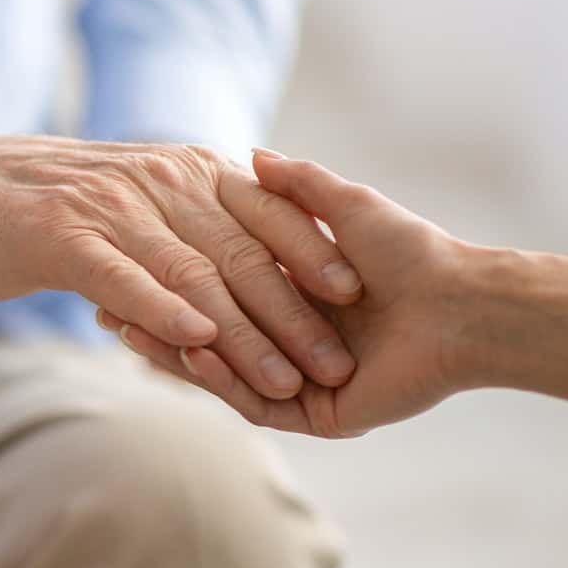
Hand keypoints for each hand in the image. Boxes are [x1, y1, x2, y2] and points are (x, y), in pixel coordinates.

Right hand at [0, 137, 366, 398]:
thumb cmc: (46, 207)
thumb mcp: (131, 196)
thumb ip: (188, 215)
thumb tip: (245, 252)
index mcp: (183, 169)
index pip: (266, 211)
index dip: (312, 251)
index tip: (353, 295)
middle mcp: (157, 181)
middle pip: (242, 252)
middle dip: (294, 313)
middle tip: (335, 364)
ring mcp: (111, 208)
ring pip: (193, 274)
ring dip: (242, 334)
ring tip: (281, 381)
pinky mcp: (64, 238)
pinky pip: (124, 276)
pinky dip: (163, 309)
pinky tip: (195, 343)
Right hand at [103, 150, 476, 435]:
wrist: (460, 305)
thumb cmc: (410, 251)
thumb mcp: (343, 205)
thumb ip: (296, 186)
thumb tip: (250, 152)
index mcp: (298, 301)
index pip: (218, 293)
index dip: (173, 278)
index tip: (128, 255)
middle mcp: (293, 345)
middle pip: (209, 339)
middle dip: (158, 321)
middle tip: (107, 305)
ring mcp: (301, 383)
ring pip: (222, 373)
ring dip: (175, 352)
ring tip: (127, 329)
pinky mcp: (315, 415)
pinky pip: (251, 401)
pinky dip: (215, 379)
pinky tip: (184, 350)